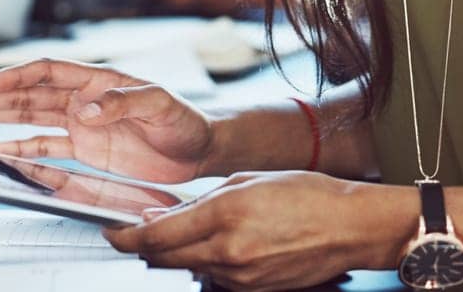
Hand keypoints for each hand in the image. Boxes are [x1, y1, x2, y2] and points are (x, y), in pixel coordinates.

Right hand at [0, 59, 216, 183]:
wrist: (201, 148)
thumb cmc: (185, 119)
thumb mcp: (159, 105)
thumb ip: (122, 102)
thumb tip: (86, 109)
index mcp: (96, 80)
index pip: (46, 73)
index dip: (15, 77)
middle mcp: (82, 99)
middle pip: (26, 94)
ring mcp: (80, 124)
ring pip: (27, 118)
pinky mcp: (84, 150)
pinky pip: (44, 147)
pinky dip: (18, 148)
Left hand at [105, 171, 408, 291]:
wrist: (349, 227)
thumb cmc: (305, 194)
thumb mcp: (245, 181)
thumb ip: (198, 202)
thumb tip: (161, 217)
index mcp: (225, 217)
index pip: (157, 237)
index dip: (126, 238)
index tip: (112, 232)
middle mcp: (229, 253)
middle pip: (165, 259)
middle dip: (145, 247)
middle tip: (136, 233)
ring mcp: (241, 277)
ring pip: (189, 269)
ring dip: (178, 253)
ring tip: (188, 231)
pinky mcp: (253, 291)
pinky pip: (215, 278)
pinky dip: (206, 262)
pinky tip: (217, 245)